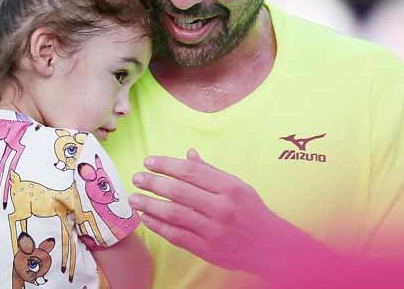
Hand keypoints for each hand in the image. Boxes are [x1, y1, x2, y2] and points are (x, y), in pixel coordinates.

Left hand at [129, 148, 288, 276]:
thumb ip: (211, 171)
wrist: (269, 246)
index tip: (149, 161)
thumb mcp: (237, 186)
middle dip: (153, 183)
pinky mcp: (207, 250)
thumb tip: (188, 154)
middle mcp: (221, 208)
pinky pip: (176, 235)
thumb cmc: (251, 211)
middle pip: (178, 192)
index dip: (166, 165)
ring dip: (149, 205)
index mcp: (229, 187)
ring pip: (174, 214)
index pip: (190, 171)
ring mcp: (213, 230)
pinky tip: (146, 218)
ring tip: (134, 198)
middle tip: (136, 178)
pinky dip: (158, 226)